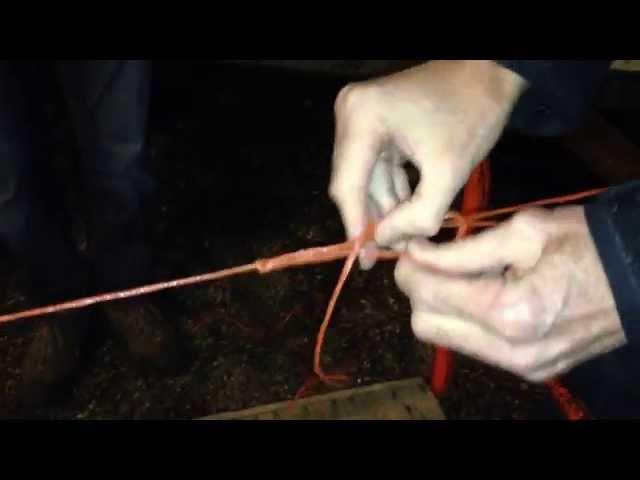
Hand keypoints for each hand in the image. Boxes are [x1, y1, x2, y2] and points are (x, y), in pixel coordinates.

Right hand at [329, 60, 526, 267]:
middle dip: (375, 219)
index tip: (366, 261)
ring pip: (364, 178)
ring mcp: (359, 117)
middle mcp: (350, 114)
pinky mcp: (372, 122)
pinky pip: (375, 167)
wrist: (490, 74)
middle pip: (353, 183)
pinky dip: (391, 191)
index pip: (348, 185)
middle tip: (392, 252)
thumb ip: (417, 216)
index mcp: (362, 118)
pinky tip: (406, 214)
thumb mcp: (449, 173)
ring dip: (385, 209)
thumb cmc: (473, 116)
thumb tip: (385, 242)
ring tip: (405, 239)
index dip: (357, 227)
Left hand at [394, 205, 625, 381]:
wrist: (638, 278)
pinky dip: (464, 321)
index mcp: (510, 311)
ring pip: (445, 339)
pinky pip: (473, 346)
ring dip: (440, 307)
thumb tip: (414, 253)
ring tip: (459, 276)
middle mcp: (512, 350)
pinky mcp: (530, 370)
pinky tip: (481, 294)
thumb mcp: (522, 231)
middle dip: (419, 290)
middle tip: (431, 261)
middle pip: (426, 325)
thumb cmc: (585, 245)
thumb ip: (461, 250)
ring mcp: (522, 366)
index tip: (411, 248)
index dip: (409, 268)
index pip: (428, 295)